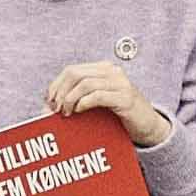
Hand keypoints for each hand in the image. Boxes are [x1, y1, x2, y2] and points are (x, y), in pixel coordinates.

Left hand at [41, 59, 172, 150]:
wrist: (148, 126)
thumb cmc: (119, 115)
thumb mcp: (96, 103)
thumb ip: (77, 99)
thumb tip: (46, 108)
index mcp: (103, 69)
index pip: (71, 70)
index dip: (56, 85)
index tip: (49, 102)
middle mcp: (112, 72)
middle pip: (75, 74)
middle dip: (61, 92)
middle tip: (56, 109)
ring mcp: (120, 84)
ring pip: (85, 83)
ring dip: (70, 99)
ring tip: (67, 112)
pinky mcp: (125, 98)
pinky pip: (98, 96)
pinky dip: (84, 103)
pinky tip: (79, 111)